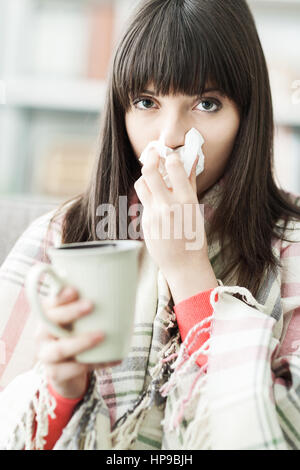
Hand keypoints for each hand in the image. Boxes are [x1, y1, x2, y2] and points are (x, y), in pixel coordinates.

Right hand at [35, 286, 121, 398]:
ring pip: (59, 349)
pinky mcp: (55, 372)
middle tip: (91, 305)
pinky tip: (114, 359)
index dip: (60, 297)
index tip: (75, 289)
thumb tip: (124, 285)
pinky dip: (96, 363)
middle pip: (50, 321)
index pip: (49, 303)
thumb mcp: (78, 317)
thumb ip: (90, 302)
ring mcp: (46, 354)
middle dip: (70, 312)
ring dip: (81, 342)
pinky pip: (74, 369)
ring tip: (102, 335)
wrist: (65, 368)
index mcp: (47, 316)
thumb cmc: (76, 333)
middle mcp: (42, 333)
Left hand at [134, 149, 207, 277]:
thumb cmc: (194, 237)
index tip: (171, 155)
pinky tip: (158, 204)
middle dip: (151, 157)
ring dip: (146, 176)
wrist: (184, 265)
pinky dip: (150, 198)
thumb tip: (191, 160)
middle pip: (149, 171)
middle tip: (154, 152)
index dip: (171, 156)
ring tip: (153, 177)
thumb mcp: (196, 209)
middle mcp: (167, 206)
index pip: (173, 166)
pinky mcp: (144, 223)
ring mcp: (153, 215)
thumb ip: (190, 184)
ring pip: (141, 184)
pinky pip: (144, 203)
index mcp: (185, 201)